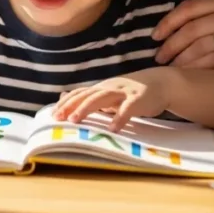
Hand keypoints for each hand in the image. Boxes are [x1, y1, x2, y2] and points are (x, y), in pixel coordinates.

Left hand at [52, 68, 172, 130]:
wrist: (161, 83)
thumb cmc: (131, 92)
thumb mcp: (108, 93)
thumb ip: (88, 96)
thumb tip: (63, 97)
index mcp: (102, 88)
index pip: (80, 93)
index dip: (66, 103)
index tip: (52, 115)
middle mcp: (110, 87)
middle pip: (87, 95)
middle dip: (71, 106)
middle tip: (59, 118)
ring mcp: (124, 92)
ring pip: (102, 98)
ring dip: (87, 108)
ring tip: (75, 120)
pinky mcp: (139, 99)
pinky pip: (127, 108)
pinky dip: (119, 118)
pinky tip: (113, 129)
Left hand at [152, 0, 213, 77]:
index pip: (190, 7)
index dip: (169, 22)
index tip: (155, 35)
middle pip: (192, 28)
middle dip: (170, 43)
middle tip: (158, 55)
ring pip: (200, 46)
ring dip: (180, 58)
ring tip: (169, 67)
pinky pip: (213, 61)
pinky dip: (196, 68)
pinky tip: (186, 74)